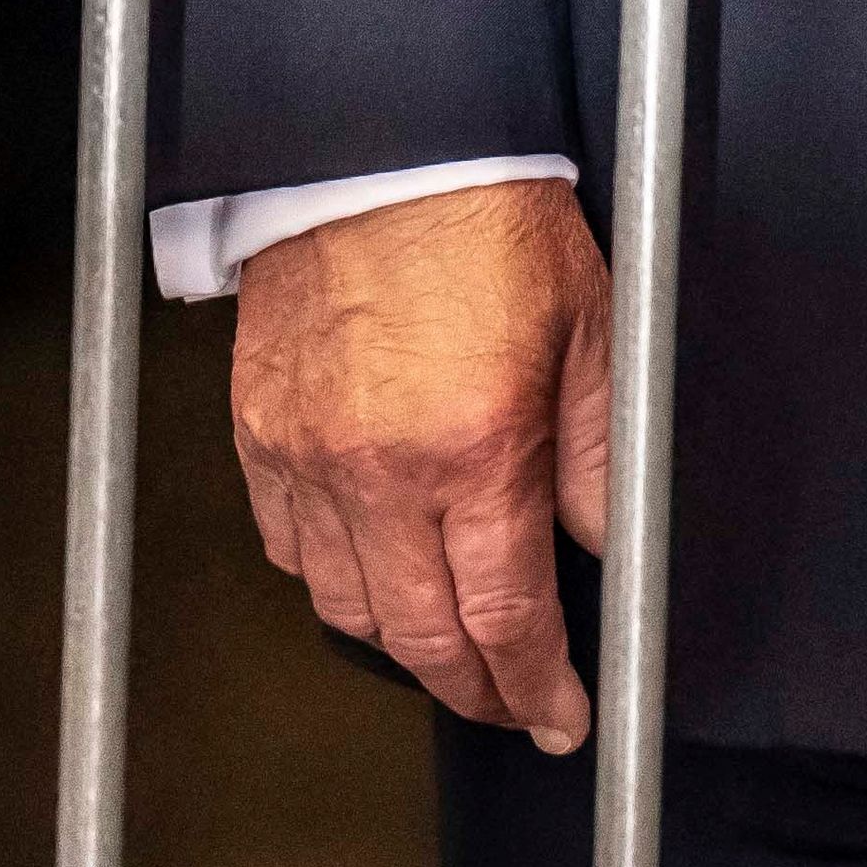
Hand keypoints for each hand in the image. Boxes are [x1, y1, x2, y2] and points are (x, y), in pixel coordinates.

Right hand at [232, 176, 615, 743]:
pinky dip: (332, 582)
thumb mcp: (593, 333)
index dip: (538, 686)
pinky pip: (288, 549)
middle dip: (474, 691)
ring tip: (450, 653)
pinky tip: (375, 577)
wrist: (388, 147)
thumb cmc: (496, 223)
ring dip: (403, 647)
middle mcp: (381, 470)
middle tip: (511, 707)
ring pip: (347, 608)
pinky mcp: (260, 432)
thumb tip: (606, 550)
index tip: (562, 719)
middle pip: (421, 638)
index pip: (507, 617)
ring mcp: (309, 457)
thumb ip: (598, 459)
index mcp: (476, 449)